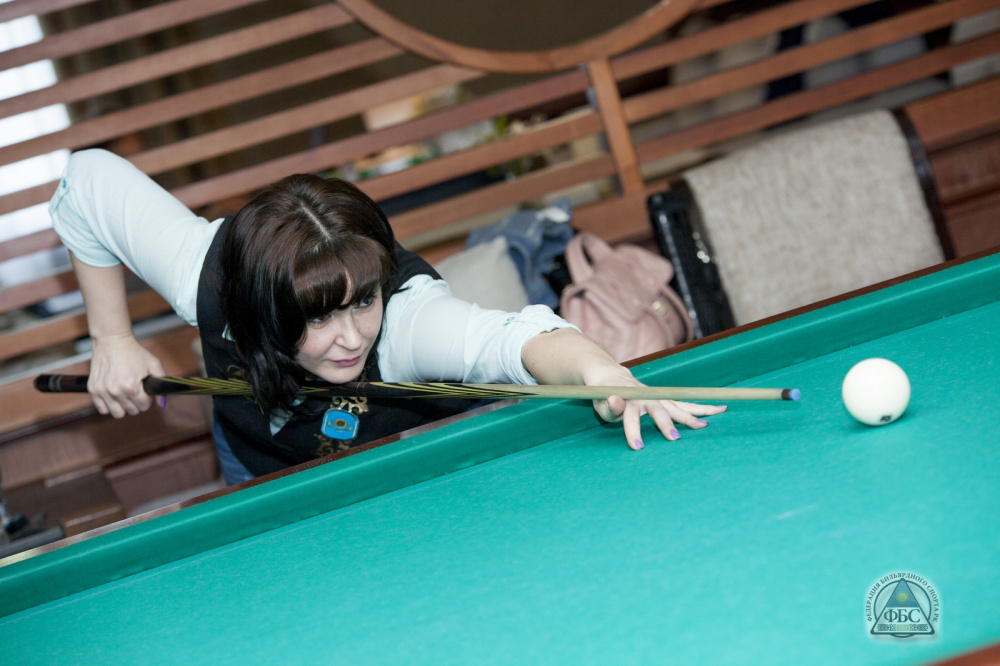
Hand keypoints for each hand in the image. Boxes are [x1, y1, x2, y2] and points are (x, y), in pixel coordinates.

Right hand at [87, 334, 165, 417]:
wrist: (111, 340)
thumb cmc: (133, 352)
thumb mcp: (153, 364)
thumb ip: (160, 383)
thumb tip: (162, 403)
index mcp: (131, 387)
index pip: (144, 406)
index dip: (148, 399)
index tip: (146, 391)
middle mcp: (115, 391)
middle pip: (132, 411)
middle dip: (137, 403)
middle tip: (137, 391)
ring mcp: (102, 391)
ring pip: (117, 414)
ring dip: (124, 407)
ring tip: (126, 395)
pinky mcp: (93, 389)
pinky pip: (102, 409)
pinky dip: (109, 406)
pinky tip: (115, 396)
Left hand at [587, 364, 727, 450]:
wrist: (612, 377)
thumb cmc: (604, 396)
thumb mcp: (600, 403)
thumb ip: (610, 406)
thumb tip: (615, 400)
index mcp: (628, 399)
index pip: (630, 416)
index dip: (633, 431)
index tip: (637, 447)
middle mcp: (646, 397)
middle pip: (658, 411)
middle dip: (667, 424)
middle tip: (675, 438)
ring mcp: (659, 396)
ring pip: (678, 405)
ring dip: (692, 414)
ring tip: (706, 425)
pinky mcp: (666, 399)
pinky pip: (686, 403)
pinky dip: (701, 407)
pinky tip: (720, 409)